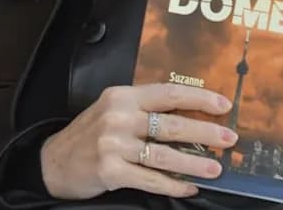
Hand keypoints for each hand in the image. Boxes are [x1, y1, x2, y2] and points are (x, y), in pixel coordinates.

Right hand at [39, 83, 239, 199]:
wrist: (53, 162)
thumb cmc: (90, 135)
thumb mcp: (113, 110)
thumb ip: (144, 109)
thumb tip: (190, 115)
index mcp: (123, 96)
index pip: (168, 93)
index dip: (199, 98)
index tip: (223, 105)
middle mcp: (119, 117)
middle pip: (172, 125)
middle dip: (206, 133)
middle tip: (229, 139)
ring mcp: (114, 145)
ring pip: (165, 155)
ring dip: (195, 164)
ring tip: (215, 169)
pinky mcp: (110, 171)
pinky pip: (150, 179)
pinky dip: (173, 185)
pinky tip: (189, 188)